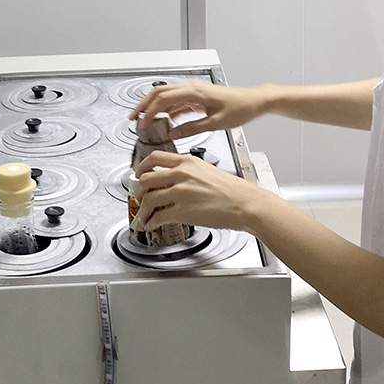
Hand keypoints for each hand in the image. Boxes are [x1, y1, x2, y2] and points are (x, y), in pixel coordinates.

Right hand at [128, 81, 266, 139]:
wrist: (254, 101)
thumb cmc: (240, 108)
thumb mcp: (215, 123)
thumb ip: (192, 129)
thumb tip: (173, 134)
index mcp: (194, 92)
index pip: (163, 99)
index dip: (149, 112)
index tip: (141, 124)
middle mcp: (192, 88)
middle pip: (159, 93)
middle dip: (143, 105)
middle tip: (132, 118)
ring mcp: (194, 92)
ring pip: (166, 96)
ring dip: (153, 107)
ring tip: (144, 120)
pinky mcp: (197, 97)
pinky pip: (177, 102)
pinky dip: (167, 110)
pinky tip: (165, 122)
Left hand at [133, 151, 267, 231]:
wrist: (245, 203)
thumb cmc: (233, 190)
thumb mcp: (207, 171)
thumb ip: (188, 173)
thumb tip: (172, 181)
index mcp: (187, 162)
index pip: (154, 158)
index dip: (141, 167)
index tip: (138, 174)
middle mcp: (182, 174)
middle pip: (146, 179)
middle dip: (137, 190)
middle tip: (138, 197)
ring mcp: (181, 192)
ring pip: (148, 199)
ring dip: (142, 210)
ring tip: (143, 215)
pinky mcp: (183, 211)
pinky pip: (158, 217)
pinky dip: (151, 222)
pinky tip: (152, 225)